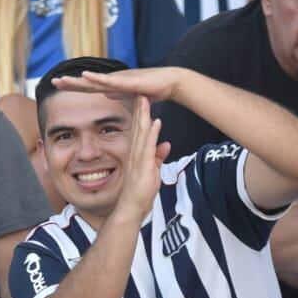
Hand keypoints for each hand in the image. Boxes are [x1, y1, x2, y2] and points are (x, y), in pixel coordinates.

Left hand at [51, 67, 185, 103]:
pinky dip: (97, 78)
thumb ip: (117, 94)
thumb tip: (105, 94)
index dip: (74, 86)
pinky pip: (110, 80)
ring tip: (63, 79)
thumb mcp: (129, 95)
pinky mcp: (128, 81)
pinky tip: (86, 75)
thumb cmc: (151, 89)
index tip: (59, 85)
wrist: (169, 83)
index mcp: (112, 85)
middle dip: (70, 82)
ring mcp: (119, 79)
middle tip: (53, 81)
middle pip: (87, 82)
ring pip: (94, 80)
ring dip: (78, 80)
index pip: (89, 87)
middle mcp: (113, 80)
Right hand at [113, 96, 168, 221]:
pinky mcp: (143, 166)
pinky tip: (155, 122)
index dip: (141, 113)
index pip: (138, 129)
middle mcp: (134, 153)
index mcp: (136, 153)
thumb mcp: (153, 170)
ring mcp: (137, 159)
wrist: (131, 208)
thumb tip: (166, 144)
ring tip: (145, 99)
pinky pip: (148, 147)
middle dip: (140, 108)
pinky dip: (152, 134)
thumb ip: (158, 156)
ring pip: (141, 133)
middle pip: (138, 126)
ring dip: (144, 115)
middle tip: (140, 90)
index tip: (142, 98)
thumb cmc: (140, 193)